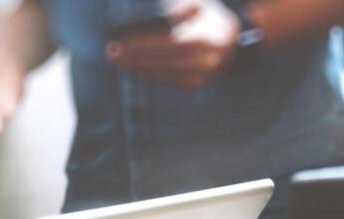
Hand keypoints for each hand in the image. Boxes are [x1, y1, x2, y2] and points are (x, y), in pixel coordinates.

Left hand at [105, 0, 239, 90]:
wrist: (231, 41)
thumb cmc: (208, 16)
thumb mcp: (197, 4)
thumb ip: (179, 7)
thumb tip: (155, 15)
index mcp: (207, 39)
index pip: (169, 42)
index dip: (145, 43)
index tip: (123, 40)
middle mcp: (206, 61)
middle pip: (163, 61)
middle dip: (135, 57)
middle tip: (112, 52)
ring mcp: (201, 76)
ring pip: (163, 73)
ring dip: (137, 67)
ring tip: (118, 59)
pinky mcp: (194, 85)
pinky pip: (166, 80)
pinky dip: (148, 73)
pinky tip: (132, 67)